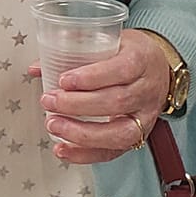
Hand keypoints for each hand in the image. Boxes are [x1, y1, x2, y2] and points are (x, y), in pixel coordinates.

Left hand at [33, 27, 171, 164]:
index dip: (91, 77)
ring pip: (118, 132)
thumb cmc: (129, 53)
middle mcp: (147, 90)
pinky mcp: (139, 136)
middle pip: (117, 102)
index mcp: (141, 59)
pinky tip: (63, 149)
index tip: (63, 80)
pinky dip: (85, 154)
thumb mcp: (109, 42)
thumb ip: (74, 51)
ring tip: (53, 124)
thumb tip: (37, 68)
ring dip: (80, 132)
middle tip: (49, 101)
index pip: (121, 70)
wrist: (158, 68)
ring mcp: (145, 116)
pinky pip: (114, 152)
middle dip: (77, 105)